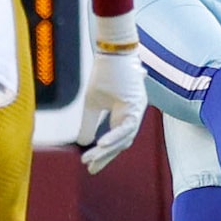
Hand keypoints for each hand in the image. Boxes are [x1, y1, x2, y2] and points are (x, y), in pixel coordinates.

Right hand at [77, 15, 146, 172]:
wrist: (112, 51)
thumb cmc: (104, 73)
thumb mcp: (92, 103)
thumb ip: (89, 123)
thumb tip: (82, 143)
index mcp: (126, 114)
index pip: (117, 141)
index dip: (105, 155)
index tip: (91, 167)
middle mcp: (135, 114)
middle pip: (122, 143)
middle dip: (106, 157)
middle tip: (91, 169)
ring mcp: (138, 110)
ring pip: (125, 138)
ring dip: (107, 151)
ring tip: (91, 160)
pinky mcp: (136, 104)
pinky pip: (127, 126)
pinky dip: (114, 137)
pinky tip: (101, 145)